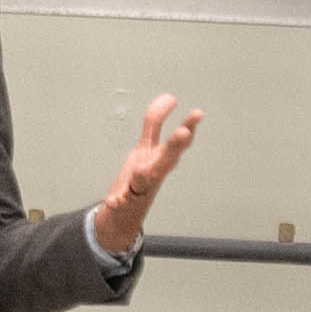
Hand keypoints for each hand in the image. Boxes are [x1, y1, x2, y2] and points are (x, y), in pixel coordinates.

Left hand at [88, 93, 200, 258]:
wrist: (125, 214)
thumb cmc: (140, 178)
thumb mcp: (147, 146)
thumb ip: (155, 122)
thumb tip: (170, 98)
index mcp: (160, 159)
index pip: (177, 141)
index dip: (188, 126)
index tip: (197, 113)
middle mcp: (154, 172)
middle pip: (166, 158)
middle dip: (174, 146)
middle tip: (184, 132)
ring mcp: (139, 188)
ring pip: (145, 180)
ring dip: (145, 175)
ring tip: (142, 170)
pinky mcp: (123, 202)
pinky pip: (121, 201)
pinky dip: (118, 200)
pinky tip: (113, 201)